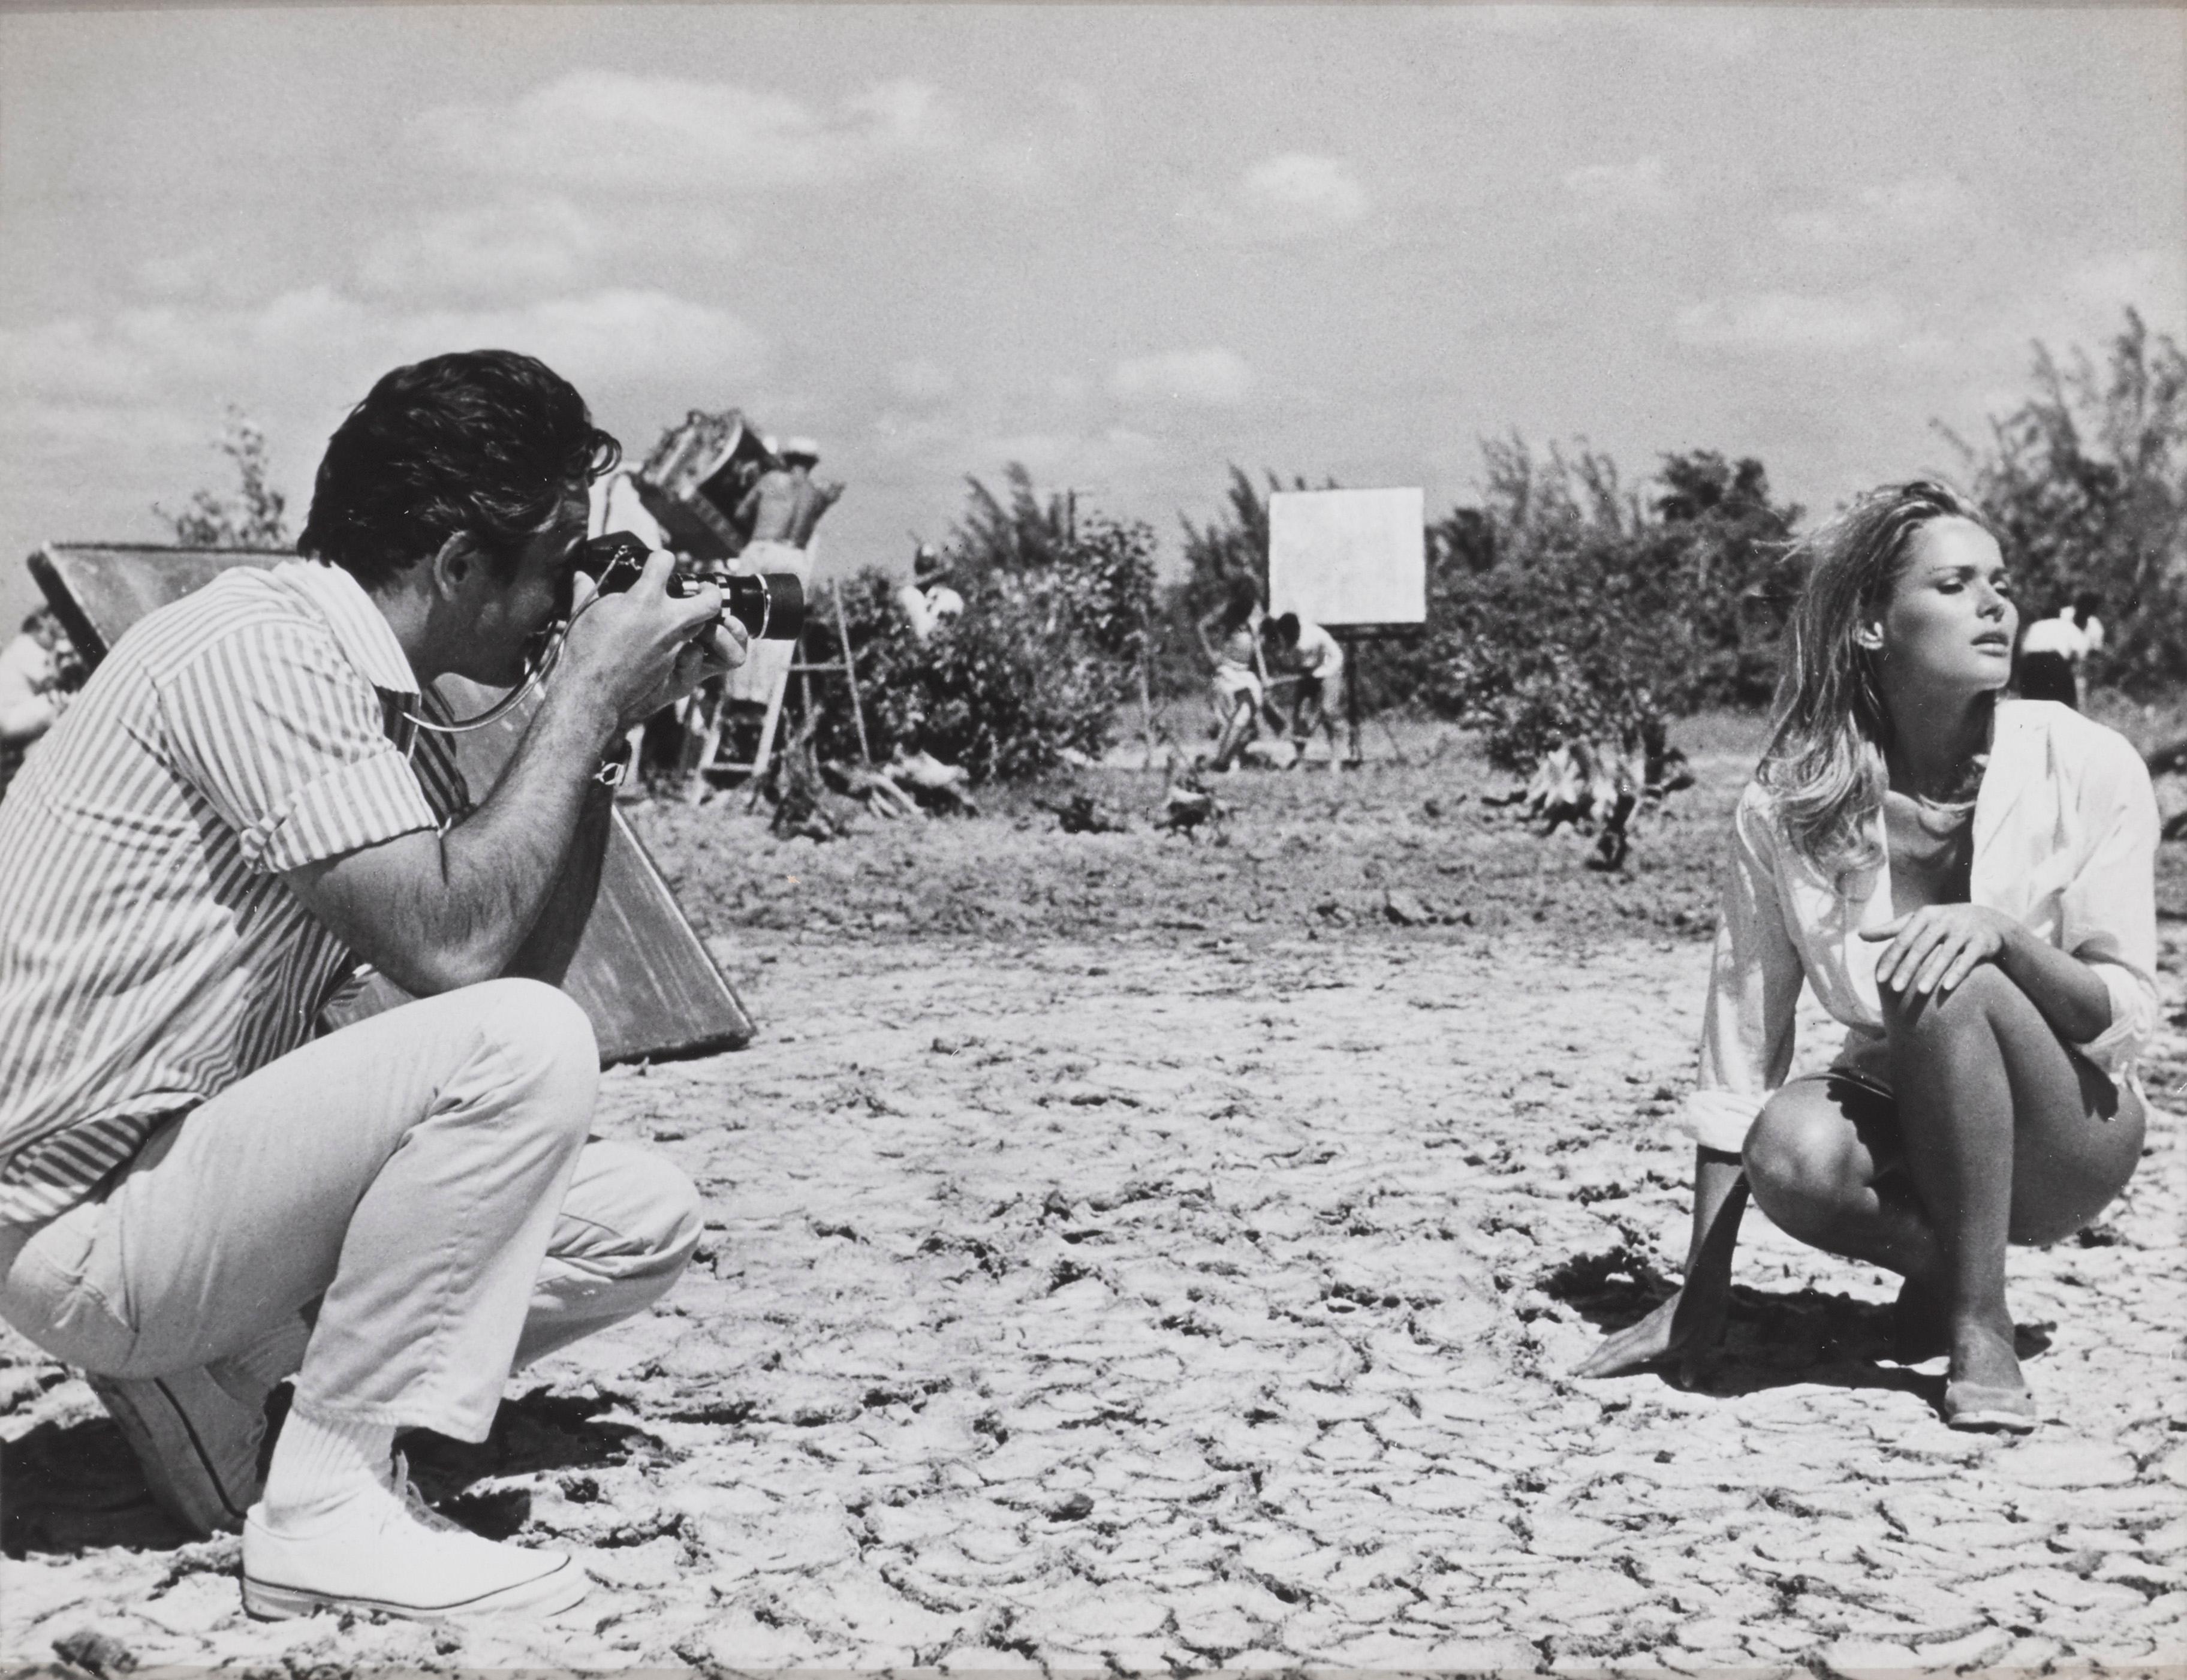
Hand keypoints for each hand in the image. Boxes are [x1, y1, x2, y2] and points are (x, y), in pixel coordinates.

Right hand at [558, 546, 736, 730]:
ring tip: (680, 616)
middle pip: (710, 599)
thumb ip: (586, 589)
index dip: (661, 559)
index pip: (665, 561)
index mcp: (645, 598)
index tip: (657, 563)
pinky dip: (679, 641)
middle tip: (701, 590)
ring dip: (694, 618)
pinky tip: (663, 640)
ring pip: (701, 624)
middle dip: (709, 592)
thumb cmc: (587, 649)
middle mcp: (667, 619)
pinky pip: (686, 647)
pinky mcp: (672, 663)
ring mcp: (673, 643)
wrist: (595, 689)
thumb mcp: (584, 611)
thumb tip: (581, 576)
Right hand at [1574, 1284, 1727, 1386]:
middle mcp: (1645, 1332)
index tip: (1585, 1374)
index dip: (1605, 1366)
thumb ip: (1694, 1360)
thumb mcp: (1706, 1337)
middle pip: (1613, 1348)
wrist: (1701, 1283)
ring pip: (1614, 1341)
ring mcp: (1644, 1325)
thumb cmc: (1707, 1311)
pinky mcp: (1647, 1323)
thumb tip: (1686, 1382)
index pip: (1625, 1355)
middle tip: (1572, 1372)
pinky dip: (1608, 1345)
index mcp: (1657, 1338)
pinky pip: (1622, 1336)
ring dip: (1597, 1353)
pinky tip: (1605, 1349)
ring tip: (1584, 1364)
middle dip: (1592, 1361)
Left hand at [1860, 904, 2017, 997]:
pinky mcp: (1982, 941)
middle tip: (1896, 990)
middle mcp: (1945, 921)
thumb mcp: (1919, 922)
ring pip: (1946, 954)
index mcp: (1926, 915)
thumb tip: (1859, 934)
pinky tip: (1946, 988)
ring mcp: (1965, 930)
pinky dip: (1958, 973)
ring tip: (1921, 992)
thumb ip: (1891, 929)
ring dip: (1933, 973)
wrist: (1989, 920)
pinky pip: (1968, 959)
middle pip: (1922, 947)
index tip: (1879, 978)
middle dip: (1908, 969)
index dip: (1891, 959)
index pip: (1903, 939)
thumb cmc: (1944, 924)